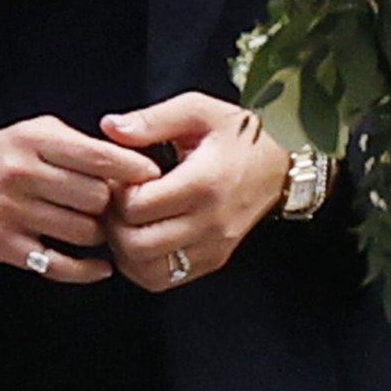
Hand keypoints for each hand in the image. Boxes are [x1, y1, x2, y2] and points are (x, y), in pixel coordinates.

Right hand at [0, 115, 161, 281]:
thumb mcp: (29, 133)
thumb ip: (74, 143)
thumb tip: (128, 158)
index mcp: (35, 140)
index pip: (99, 155)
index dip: (133, 169)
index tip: (153, 177)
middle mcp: (24, 173)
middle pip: (97, 197)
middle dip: (113, 206)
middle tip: (118, 209)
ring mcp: (13, 212)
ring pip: (83, 232)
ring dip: (99, 235)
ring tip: (97, 230)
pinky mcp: (4, 246)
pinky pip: (59, 264)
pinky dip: (87, 270)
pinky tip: (99, 267)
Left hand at [98, 93, 289, 292]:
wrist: (280, 165)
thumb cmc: (240, 135)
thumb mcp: (198, 111)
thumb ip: (152, 120)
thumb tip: (110, 128)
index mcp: (203, 184)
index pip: (137, 206)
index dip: (116, 192)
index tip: (122, 177)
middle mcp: (209, 223)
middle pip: (136, 244)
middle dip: (114, 223)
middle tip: (117, 201)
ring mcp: (213, 248)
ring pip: (146, 269)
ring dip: (125, 248)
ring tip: (128, 220)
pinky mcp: (213, 260)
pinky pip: (163, 279)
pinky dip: (142, 264)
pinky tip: (143, 237)